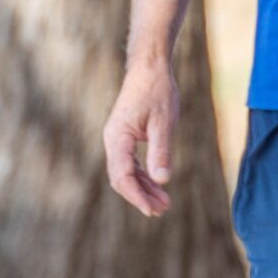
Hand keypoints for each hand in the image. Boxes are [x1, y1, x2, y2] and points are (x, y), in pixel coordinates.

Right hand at [103, 58, 177, 215]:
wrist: (150, 67)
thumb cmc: (157, 91)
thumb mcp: (163, 122)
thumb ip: (160, 151)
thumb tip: (163, 180)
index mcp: (117, 138)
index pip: (122, 176)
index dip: (136, 195)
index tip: (151, 210)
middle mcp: (113, 141)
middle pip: (122, 178)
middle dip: (141, 196)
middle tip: (162, 210)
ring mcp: (118, 139)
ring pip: (127, 172)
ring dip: (144, 187)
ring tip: (164, 203)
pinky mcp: (126, 137)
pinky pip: (131, 163)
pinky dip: (144, 175)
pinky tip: (158, 184)